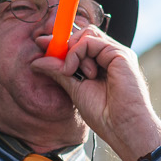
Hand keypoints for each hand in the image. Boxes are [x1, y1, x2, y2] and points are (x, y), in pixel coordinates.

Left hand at [31, 24, 160, 160]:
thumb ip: (59, 72)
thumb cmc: (104, 114)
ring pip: (86, 35)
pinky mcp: (120, 54)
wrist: (122, 127)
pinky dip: (76, 53)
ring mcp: (116, 53)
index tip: (40, 43)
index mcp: (103, 63)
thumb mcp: (74, 89)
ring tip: (72, 73)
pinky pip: (90, 41)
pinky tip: (76, 71)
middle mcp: (111, 55)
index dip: (61, 42)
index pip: (81, 42)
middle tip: (57, 63)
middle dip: (65, 45)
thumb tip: (37, 62)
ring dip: (72, 52)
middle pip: (84, 34)